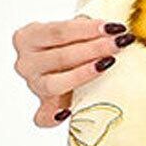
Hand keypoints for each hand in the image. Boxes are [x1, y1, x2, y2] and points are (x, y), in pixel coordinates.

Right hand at [12, 17, 133, 125]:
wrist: (62, 64)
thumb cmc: (69, 44)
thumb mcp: (70, 30)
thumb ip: (82, 28)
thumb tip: (110, 30)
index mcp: (26, 38)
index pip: (57, 31)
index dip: (87, 29)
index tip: (113, 28)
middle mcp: (25, 63)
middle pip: (60, 57)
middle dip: (94, 49)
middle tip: (119, 44)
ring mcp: (33, 86)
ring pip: (55, 84)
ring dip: (85, 74)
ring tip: (109, 63)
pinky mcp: (42, 108)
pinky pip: (44, 117)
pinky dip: (55, 116)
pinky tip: (69, 112)